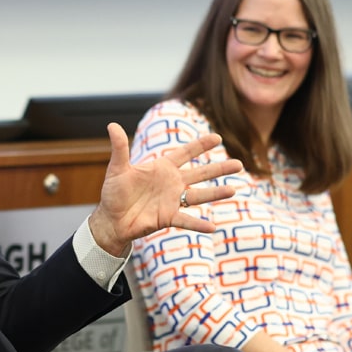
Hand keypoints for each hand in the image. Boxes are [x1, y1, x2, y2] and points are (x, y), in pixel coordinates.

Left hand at [87, 122, 240, 255]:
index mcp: (162, 168)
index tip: (217, 137)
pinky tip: (212, 227)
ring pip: (199, 196)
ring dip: (216, 193)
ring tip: (234, 190)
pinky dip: (198, 224)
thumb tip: (112, 125)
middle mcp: (172, 183)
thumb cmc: (114, 193)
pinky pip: (186, 220)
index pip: (185, 153)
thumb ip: (119, 147)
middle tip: (240, 164)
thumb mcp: (117, 169)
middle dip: (219, 169)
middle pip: (200, 174)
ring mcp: (172, 201)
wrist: (111, 219)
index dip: (200, 146)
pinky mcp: (168, 217)